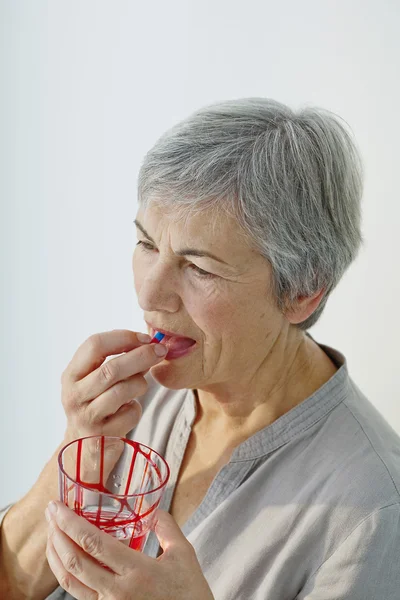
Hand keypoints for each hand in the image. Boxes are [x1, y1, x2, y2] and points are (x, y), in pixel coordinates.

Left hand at [45, 501, 214, 599]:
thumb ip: (167, 527)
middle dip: (57, 534)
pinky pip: (79, 594)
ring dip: (56, 556)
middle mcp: (118, 592)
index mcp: (137, 572)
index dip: (70, 523)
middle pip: (75, 561)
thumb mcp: (184, 554)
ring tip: (52, 534)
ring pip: (71, 582)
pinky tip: (66, 559)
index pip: (94, 543)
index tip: (58, 507)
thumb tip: (153, 509)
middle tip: (50, 513)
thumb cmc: (190, 592)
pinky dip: (67, 574)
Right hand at [61, 329, 167, 442]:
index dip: (123, 337)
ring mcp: (85, 417)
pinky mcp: (101, 436)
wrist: (85, 448)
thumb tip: (149, 344)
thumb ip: (118, 361)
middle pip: (110, 369)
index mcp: (71, 374)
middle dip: (141, 356)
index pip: (94, 345)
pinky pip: (130, 413)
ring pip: (122, 390)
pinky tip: (129, 410)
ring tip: (140, 386)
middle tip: (161, 351)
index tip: (145, 338)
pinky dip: (136, 408)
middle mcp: (73, 395)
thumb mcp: (97, 381)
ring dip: (140, 384)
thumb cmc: (97, 405)